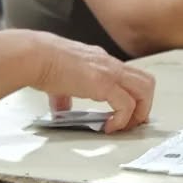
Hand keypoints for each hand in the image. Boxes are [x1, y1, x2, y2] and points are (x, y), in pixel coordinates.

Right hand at [30, 32, 155, 133]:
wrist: (35, 56)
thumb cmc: (42, 62)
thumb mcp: (59, 80)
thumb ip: (64, 96)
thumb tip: (61, 110)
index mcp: (101, 61)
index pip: (130, 77)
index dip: (132, 98)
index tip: (125, 115)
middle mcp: (110, 64)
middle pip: (146, 82)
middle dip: (144, 106)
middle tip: (131, 123)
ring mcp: (109, 71)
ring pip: (145, 90)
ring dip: (139, 112)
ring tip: (123, 126)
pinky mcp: (104, 83)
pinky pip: (126, 105)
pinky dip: (122, 119)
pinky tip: (108, 127)